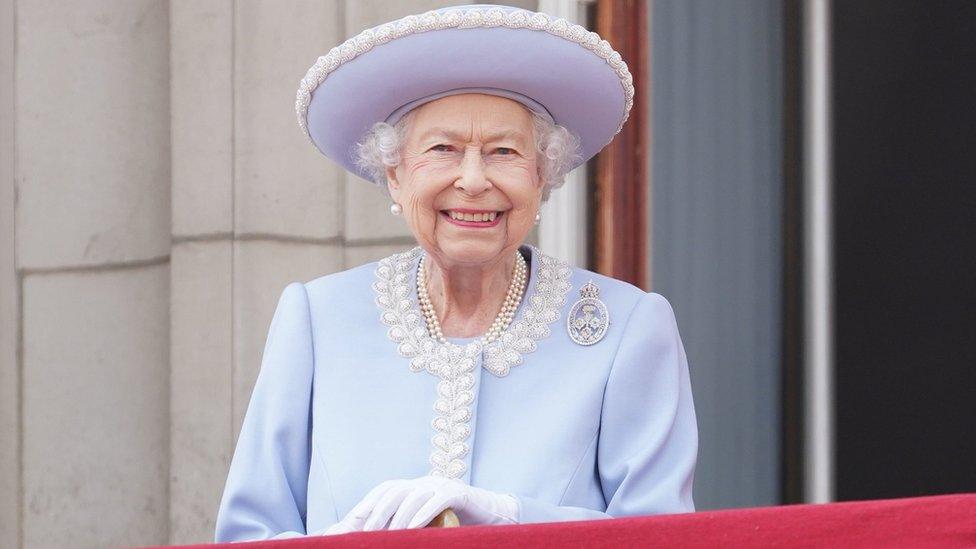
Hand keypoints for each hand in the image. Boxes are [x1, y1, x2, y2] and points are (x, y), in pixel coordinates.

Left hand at [328, 475, 519, 531]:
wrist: (493, 515)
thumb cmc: (457, 523)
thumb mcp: (428, 523)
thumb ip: (408, 526)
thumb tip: (381, 538)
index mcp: (415, 487)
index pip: (385, 490)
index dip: (368, 503)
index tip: (352, 521)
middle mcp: (425, 482)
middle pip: (394, 491)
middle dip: (377, 511)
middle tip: (366, 532)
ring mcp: (441, 485)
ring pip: (413, 496)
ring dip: (398, 517)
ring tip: (389, 536)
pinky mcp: (458, 493)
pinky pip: (437, 500)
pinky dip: (423, 514)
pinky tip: (414, 528)